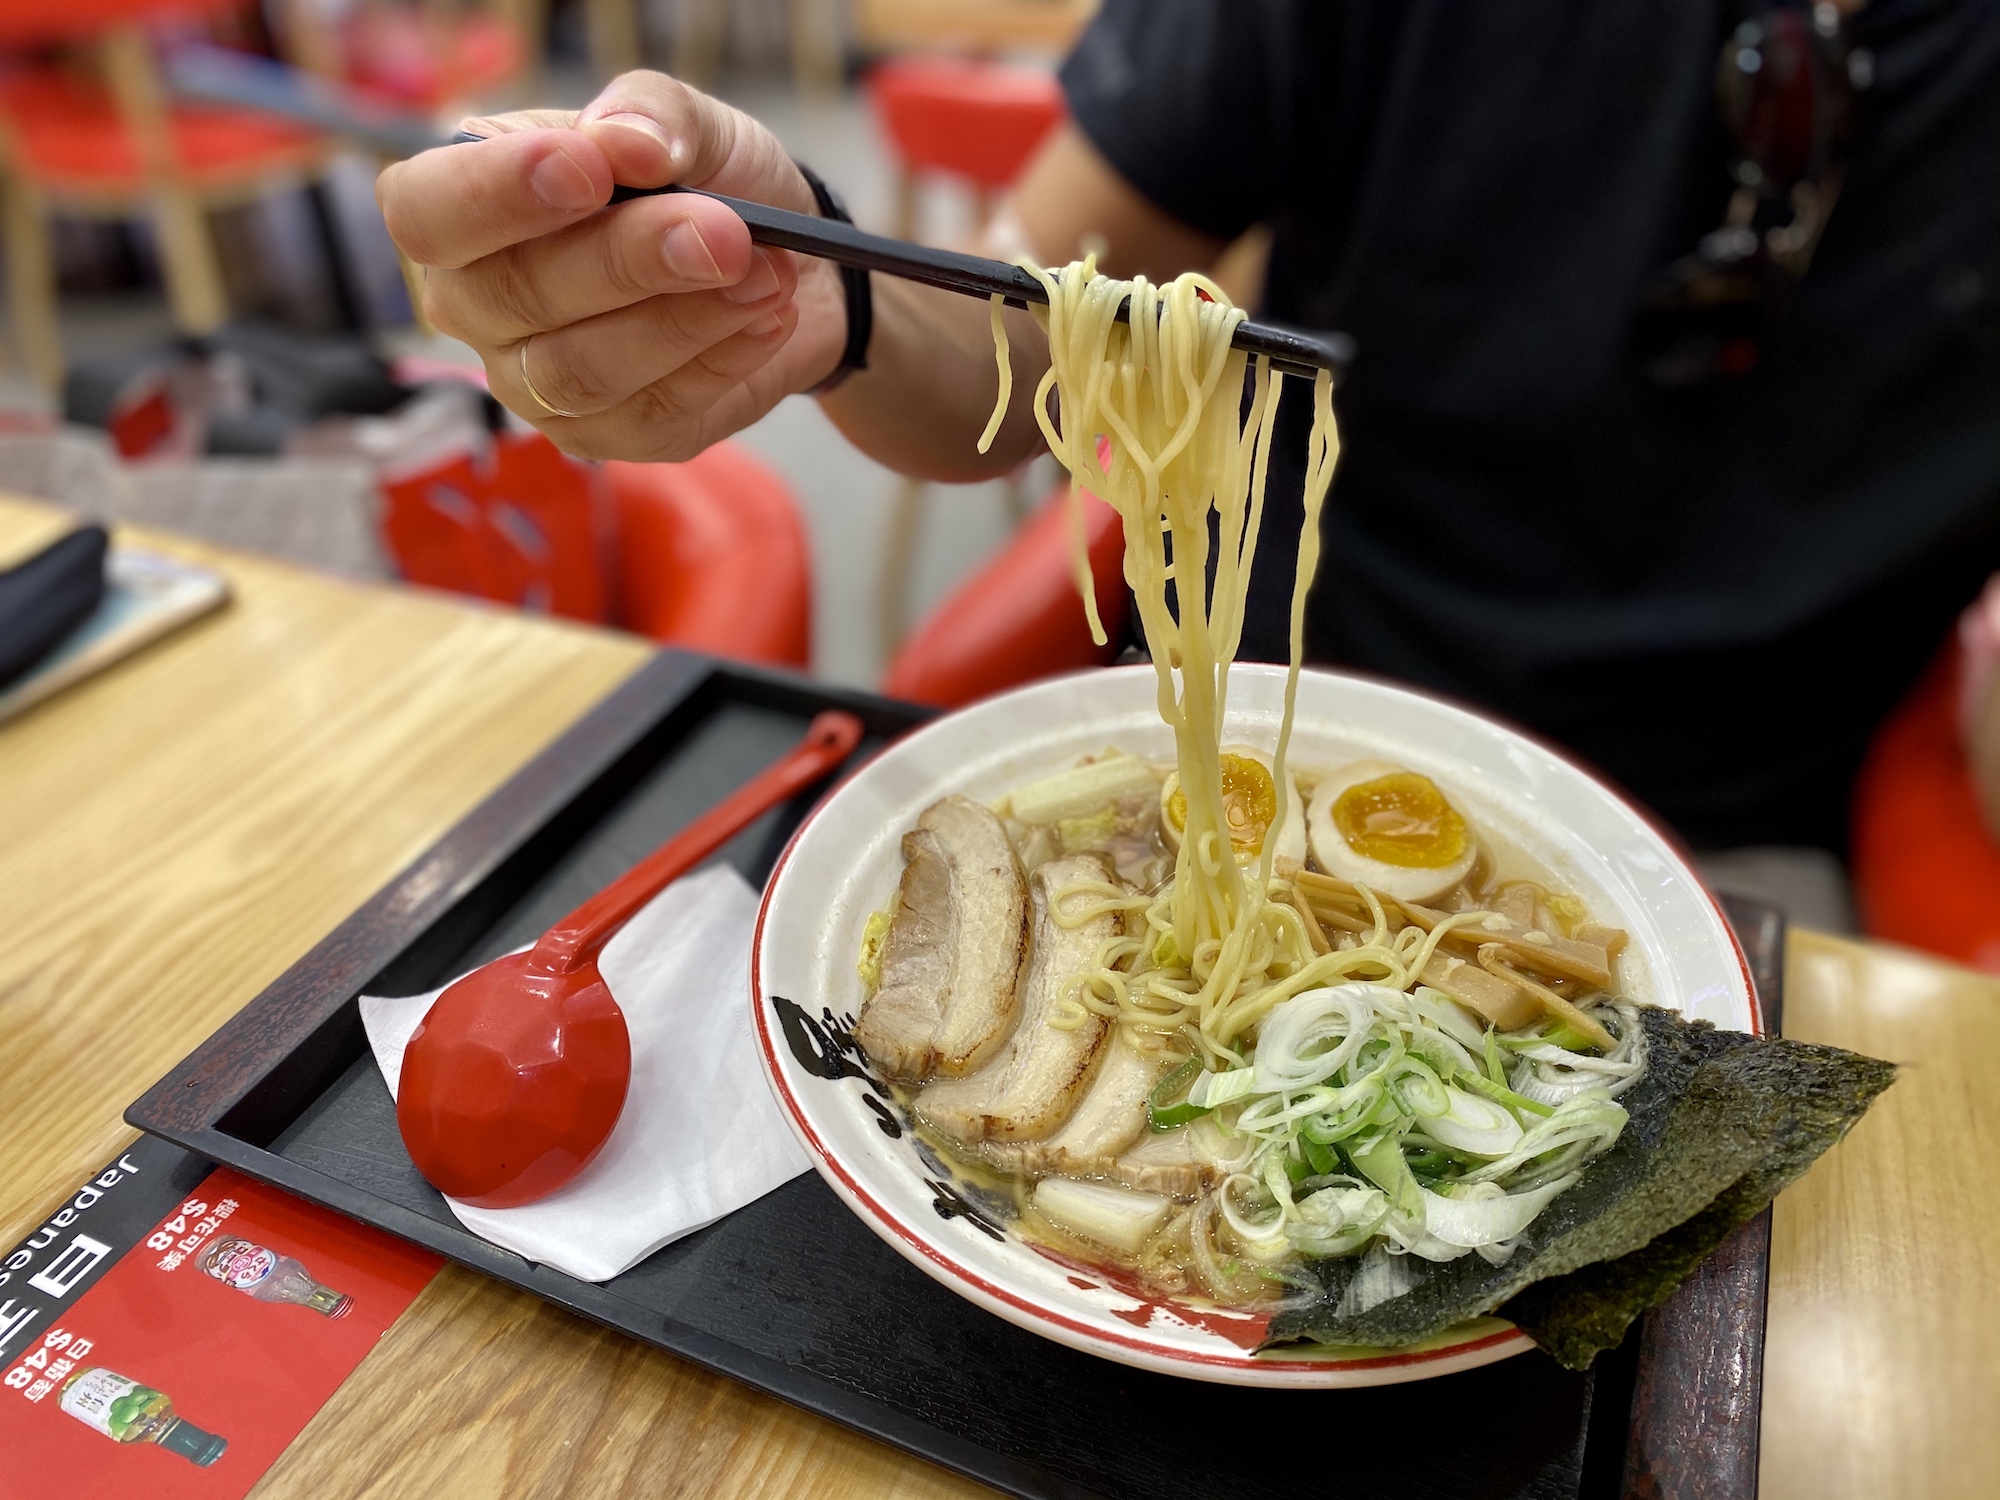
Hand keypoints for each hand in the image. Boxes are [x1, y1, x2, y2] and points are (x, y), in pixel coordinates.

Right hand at [376, 73, 847, 460]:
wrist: (789, 262)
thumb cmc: (707, 183)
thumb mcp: (692, 123)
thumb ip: (653, 113)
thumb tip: (625, 140)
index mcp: (465, 203)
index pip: (426, 211)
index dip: (495, 193)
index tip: (587, 167)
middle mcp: (479, 303)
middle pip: (513, 297)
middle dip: (626, 259)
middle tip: (725, 230)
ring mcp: (534, 384)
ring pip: (579, 371)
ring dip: (684, 319)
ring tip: (765, 272)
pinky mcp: (607, 437)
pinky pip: (648, 413)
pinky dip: (720, 360)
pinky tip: (767, 316)